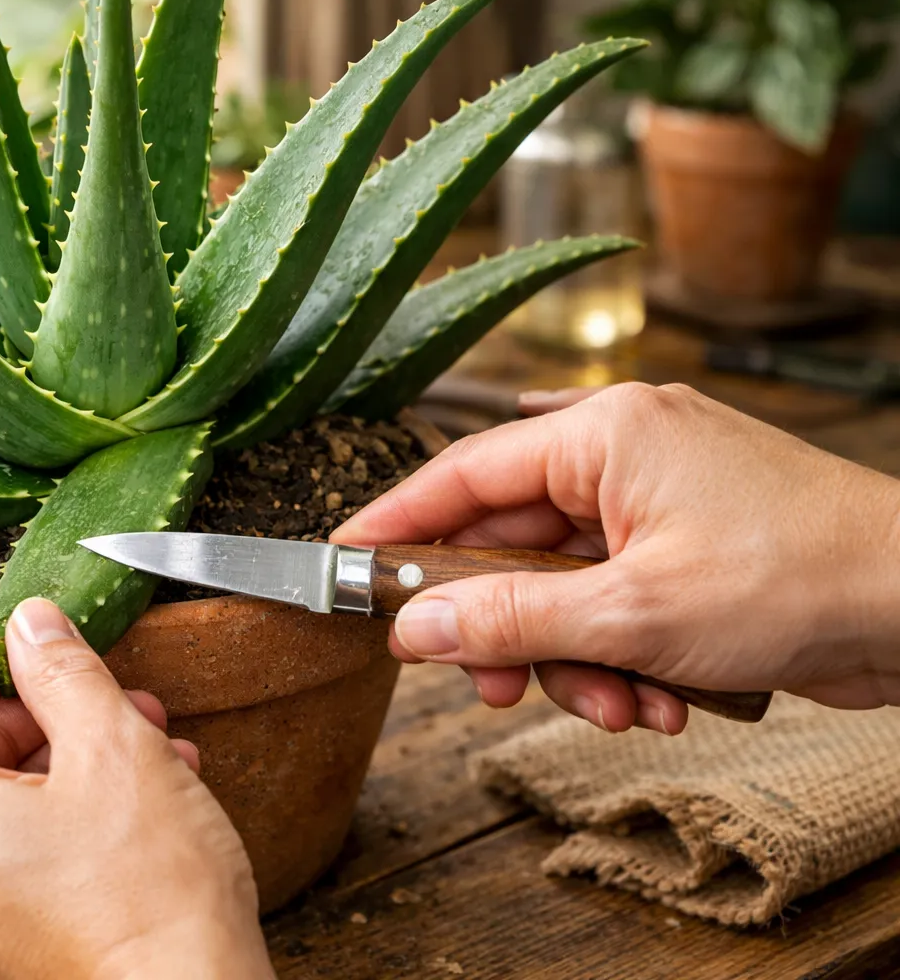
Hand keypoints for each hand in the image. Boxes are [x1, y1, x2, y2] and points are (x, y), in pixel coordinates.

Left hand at [0, 597, 273, 979]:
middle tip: (107, 701)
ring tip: (144, 756)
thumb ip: (61, 671)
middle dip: (35, 719)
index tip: (31, 649)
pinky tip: (132, 824)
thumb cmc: (148, 902)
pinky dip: (52, 841)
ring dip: (58, 775)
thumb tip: (32, 627)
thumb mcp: (113, 749)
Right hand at [332, 383, 899, 734]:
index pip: (461, 473)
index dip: (394, 524)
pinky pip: (610, 606)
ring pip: (560, 590)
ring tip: (623, 706)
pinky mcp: (686, 554)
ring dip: (574, 661)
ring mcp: (658, 506)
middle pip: (508, 546)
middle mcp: (623, 458)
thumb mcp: (631, 614)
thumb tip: (411, 629)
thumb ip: (507, 620)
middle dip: (509, 630)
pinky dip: (620, 658)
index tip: (342, 565)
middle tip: (492, 686)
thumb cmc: (799, 578)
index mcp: (603, 434)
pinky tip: (663, 697)